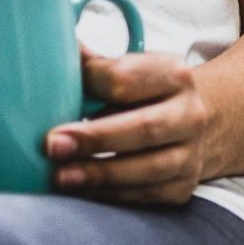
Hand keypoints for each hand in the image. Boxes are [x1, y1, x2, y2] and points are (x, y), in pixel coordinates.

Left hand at [43, 44, 215, 204]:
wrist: (193, 124)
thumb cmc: (145, 95)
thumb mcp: (129, 70)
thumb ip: (93, 66)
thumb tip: (50, 49)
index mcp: (173, 75)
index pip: (126, 80)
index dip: (89, 87)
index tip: (53, 99)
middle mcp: (190, 114)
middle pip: (143, 127)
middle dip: (95, 139)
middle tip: (53, 146)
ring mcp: (191, 153)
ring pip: (148, 168)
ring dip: (100, 174)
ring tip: (61, 177)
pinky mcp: (183, 185)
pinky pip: (146, 195)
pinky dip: (111, 195)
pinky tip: (82, 192)